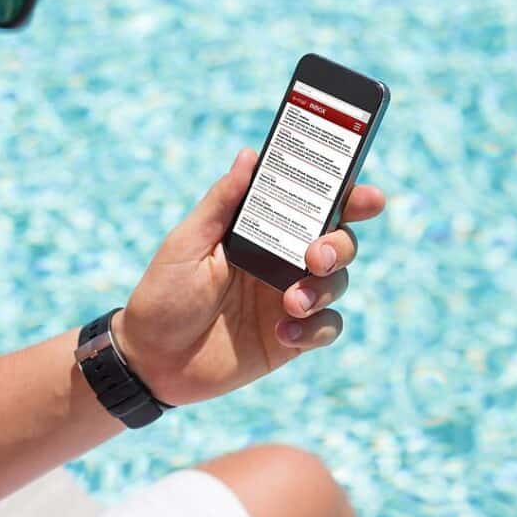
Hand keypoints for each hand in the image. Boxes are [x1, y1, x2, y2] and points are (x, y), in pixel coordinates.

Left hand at [114, 148, 385, 405]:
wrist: (150, 360)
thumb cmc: (163, 295)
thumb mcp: (186, 244)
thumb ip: (221, 204)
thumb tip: (249, 155)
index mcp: (260, 230)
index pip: (311, 205)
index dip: (348, 196)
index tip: (366, 196)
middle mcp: (282, 260)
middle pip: (338, 240)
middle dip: (340, 243)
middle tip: (317, 255)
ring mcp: (289, 299)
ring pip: (338, 282)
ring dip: (323, 288)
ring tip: (291, 303)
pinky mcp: (292, 338)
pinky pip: (327, 328)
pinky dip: (315, 329)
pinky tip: (282, 334)